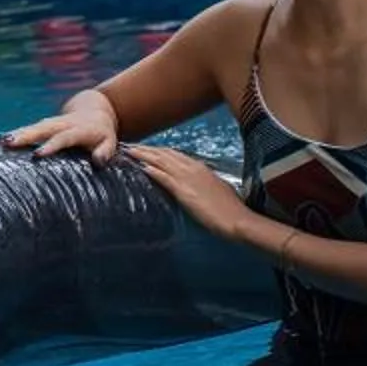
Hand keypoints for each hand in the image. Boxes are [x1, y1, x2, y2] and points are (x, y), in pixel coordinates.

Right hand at [4, 96, 119, 162]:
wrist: (94, 110)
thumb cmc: (103, 133)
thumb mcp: (110, 142)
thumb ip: (105, 152)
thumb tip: (98, 162)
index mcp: (78, 130)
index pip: (63, 138)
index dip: (51, 145)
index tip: (37, 154)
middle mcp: (62, 124)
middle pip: (43, 128)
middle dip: (26, 136)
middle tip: (10, 143)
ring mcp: (52, 122)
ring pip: (34, 127)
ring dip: (19, 133)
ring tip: (3, 142)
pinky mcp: (44, 125)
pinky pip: (30, 129)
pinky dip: (18, 134)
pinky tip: (4, 141)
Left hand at [122, 143, 252, 240]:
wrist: (237, 219)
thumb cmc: (230, 208)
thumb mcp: (217, 189)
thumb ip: (204, 183)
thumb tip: (196, 184)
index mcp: (201, 167)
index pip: (175, 154)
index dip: (159, 150)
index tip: (147, 148)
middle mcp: (192, 168)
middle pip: (164, 154)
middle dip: (147, 149)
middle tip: (131, 146)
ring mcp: (188, 178)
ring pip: (161, 161)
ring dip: (143, 155)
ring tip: (129, 152)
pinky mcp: (184, 191)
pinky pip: (164, 177)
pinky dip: (152, 171)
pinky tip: (141, 167)